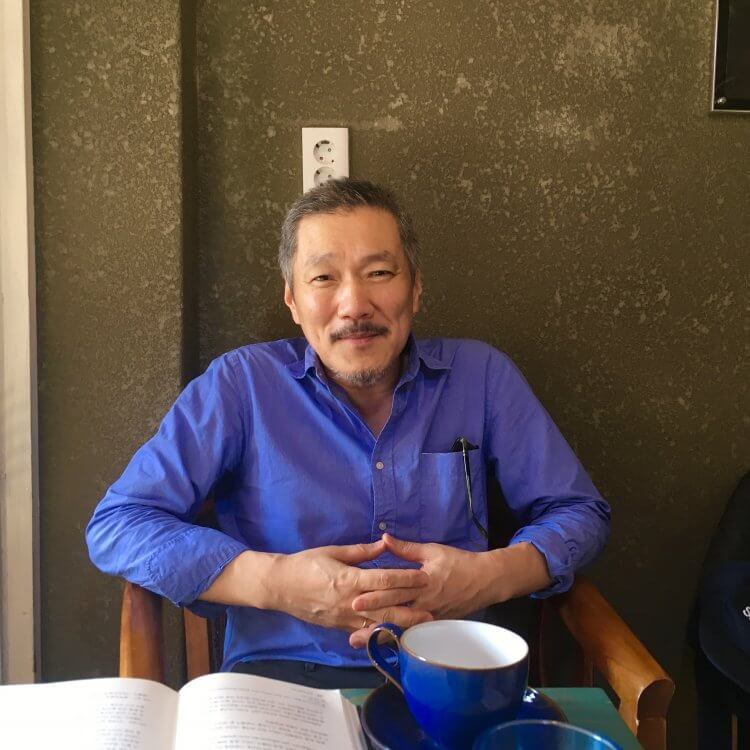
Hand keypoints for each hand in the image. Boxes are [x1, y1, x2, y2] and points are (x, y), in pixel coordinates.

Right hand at [270, 539, 432, 637]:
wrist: (280, 586)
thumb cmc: (306, 564)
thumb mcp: (333, 551)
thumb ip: (361, 551)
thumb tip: (384, 544)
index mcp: (348, 580)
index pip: (383, 581)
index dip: (405, 579)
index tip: (423, 577)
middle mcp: (349, 602)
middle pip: (386, 607)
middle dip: (410, 608)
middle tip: (432, 608)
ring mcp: (344, 618)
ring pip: (377, 624)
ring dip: (400, 625)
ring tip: (420, 626)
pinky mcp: (339, 627)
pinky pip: (363, 632)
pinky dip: (381, 633)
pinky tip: (395, 634)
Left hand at [350, 535, 493, 636]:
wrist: (486, 580)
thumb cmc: (458, 562)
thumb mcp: (433, 550)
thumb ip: (407, 548)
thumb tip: (384, 539)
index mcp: (423, 582)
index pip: (395, 590)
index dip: (375, 595)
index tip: (355, 600)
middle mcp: (425, 602)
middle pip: (395, 610)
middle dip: (372, 616)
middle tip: (350, 622)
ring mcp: (430, 616)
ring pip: (402, 626)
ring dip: (380, 632)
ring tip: (359, 639)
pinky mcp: (436, 624)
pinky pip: (414, 632)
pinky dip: (397, 637)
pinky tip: (382, 643)